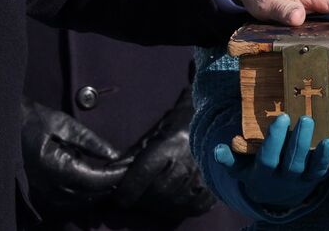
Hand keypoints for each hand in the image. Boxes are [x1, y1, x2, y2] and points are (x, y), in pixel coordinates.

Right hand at [20, 98, 127, 215]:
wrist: (1, 125)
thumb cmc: (31, 118)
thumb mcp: (62, 123)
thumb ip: (89, 141)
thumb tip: (114, 154)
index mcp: (54, 166)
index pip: (95, 180)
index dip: (116, 175)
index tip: (131, 166)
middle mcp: (49, 186)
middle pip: (90, 195)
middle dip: (111, 184)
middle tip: (126, 168)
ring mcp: (43, 194)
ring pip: (80, 203)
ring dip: (98, 192)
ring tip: (113, 175)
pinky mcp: (40, 195)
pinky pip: (68, 203)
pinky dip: (84, 196)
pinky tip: (92, 183)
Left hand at [111, 89, 213, 217]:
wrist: (216, 120)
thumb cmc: (182, 123)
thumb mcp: (155, 133)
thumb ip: (134, 155)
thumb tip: (112, 173)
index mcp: (169, 144)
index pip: (142, 175)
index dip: (127, 190)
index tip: (118, 198)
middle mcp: (185, 162)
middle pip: (155, 193)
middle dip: (140, 198)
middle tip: (133, 196)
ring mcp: (201, 178)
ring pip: (170, 204)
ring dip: (156, 204)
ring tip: (152, 196)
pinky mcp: (213, 189)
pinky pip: (189, 208)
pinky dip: (176, 208)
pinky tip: (171, 199)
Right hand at [214, 113, 328, 210]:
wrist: (272, 198)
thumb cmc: (255, 174)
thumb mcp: (239, 170)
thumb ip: (229, 159)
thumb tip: (217, 148)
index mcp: (266, 172)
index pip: (271, 156)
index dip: (277, 139)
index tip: (282, 118)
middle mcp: (287, 178)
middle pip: (295, 161)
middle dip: (301, 142)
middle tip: (306, 119)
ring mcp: (304, 180)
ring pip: (315, 171)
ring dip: (323, 157)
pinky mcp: (318, 180)